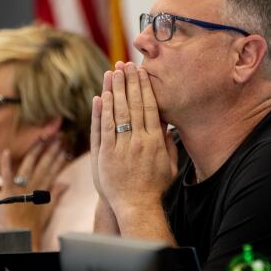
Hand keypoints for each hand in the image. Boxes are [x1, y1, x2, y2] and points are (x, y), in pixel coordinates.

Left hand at [0, 137, 68, 248]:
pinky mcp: (7, 192)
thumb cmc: (33, 226)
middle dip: (51, 151)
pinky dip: (6, 164)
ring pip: (29, 166)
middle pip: (44, 166)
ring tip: (41, 139)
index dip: (58, 159)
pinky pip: (6, 176)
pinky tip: (6, 151)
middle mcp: (33, 188)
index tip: (63, 148)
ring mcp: (20, 189)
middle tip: (57, 138)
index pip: (53, 171)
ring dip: (35, 152)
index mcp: (43, 192)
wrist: (20, 236)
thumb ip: (56, 195)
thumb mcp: (48, 211)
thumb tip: (65, 183)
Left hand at [90, 61, 177, 239]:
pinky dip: (102, 112)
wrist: (136, 206)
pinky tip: (101, 97)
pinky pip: (104, 129)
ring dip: (114, 91)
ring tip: (112, 73)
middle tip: (126, 64)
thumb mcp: (170, 166)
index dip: (144, 87)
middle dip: (129, 83)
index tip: (141, 72)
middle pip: (133, 105)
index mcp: (155, 141)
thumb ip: (169, 145)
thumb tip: (167, 126)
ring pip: (117, 113)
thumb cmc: (155, 188)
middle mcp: (138, 141)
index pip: (149, 107)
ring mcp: (121, 147)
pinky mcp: (106, 155)